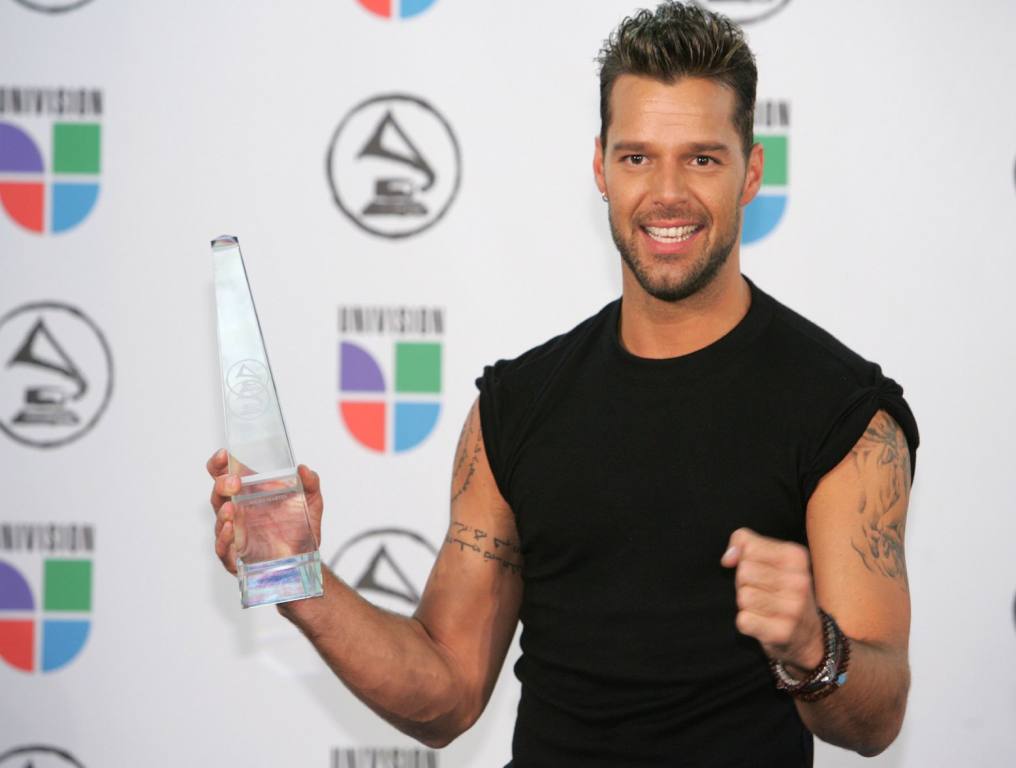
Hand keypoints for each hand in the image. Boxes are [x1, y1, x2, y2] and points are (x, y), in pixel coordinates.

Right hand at [206, 449, 324, 575]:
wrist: (305, 560)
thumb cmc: (299, 529)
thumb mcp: (311, 502)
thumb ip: (310, 483)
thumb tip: (304, 469)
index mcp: (249, 494)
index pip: (225, 475)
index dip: (219, 464)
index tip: (223, 455)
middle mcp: (238, 511)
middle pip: (219, 495)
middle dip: (222, 485)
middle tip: (234, 482)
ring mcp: (235, 533)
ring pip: (219, 520)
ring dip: (223, 512)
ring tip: (231, 508)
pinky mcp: (235, 555)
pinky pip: (223, 547)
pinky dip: (225, 538)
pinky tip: (231, 529)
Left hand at [720, 527, 823, 673]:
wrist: (808, 634)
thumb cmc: (781, 589)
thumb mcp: (770, 556)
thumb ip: (744, 542)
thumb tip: (728, 559)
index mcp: (796, 557)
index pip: (749, 548)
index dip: (746, 560)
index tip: (762, 571)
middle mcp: (799, 581)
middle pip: (744, 572)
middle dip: (745, 582)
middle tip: (762, 592)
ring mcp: (792, 608)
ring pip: (743, 596)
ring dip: (746, 604)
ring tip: (763, 607)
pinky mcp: (782, 632)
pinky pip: (743, 620)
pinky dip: (747, 622)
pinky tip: (763, 623)